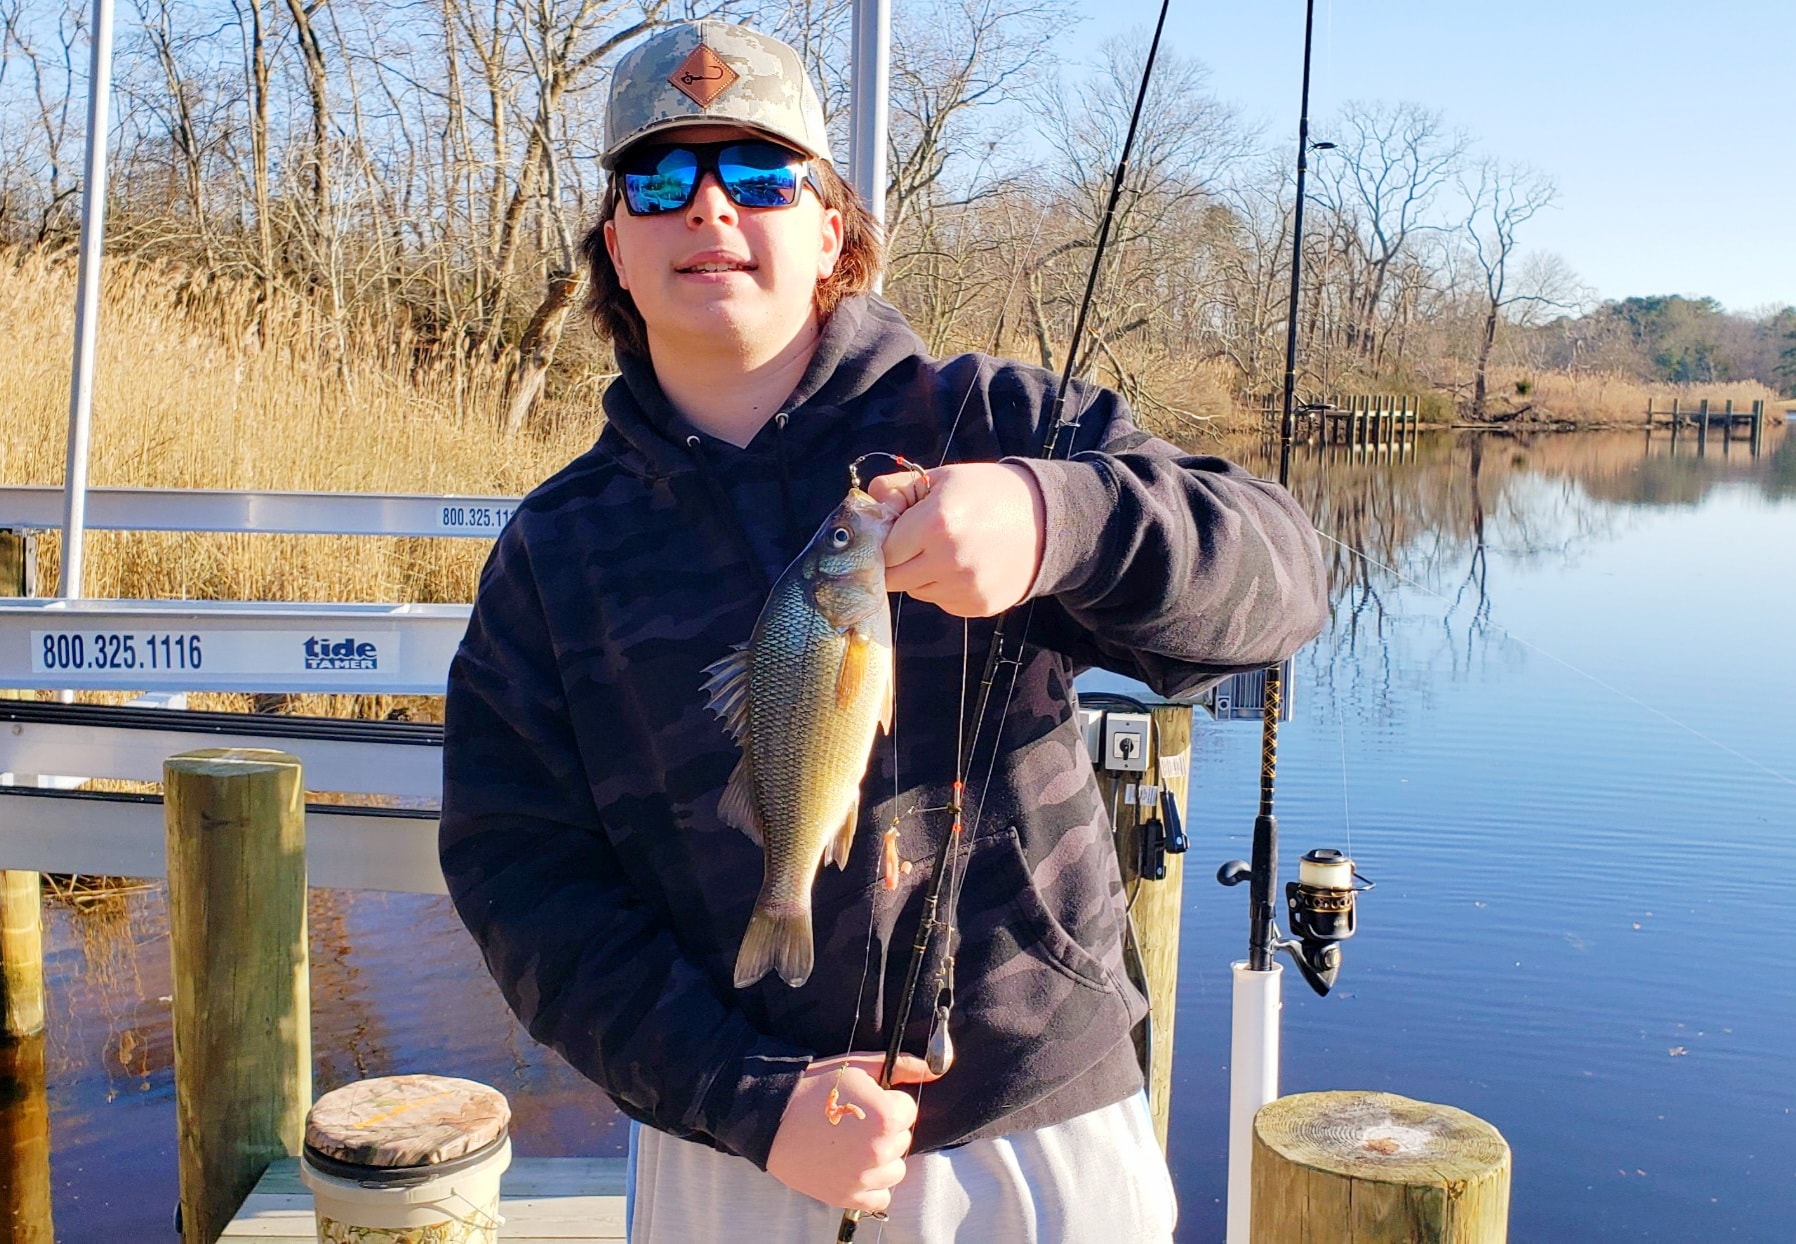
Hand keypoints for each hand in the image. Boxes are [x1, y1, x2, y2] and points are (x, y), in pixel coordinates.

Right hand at [764, 1053, 937, 1212]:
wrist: (771, 1116)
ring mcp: (863, 1178)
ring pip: (896, 1169)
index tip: (865, 1101)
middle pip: (902, 1139)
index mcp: (886, 1117)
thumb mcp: (858, 1066)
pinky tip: (854, 1167)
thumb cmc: (814, 1087)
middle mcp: (879, 1151)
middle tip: (855, 1119)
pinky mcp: (847, 1196)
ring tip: (853, 1143)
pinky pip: (880, 1197)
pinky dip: (872, 1185)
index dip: (888, 1101)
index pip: (909, 1110)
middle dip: (885, 1129)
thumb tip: (937, 1069)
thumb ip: (903, 1066)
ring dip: (881, 1158)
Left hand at [869, 463, 1045, 616]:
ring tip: (946, 550)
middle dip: (897, 562)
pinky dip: (943, 587)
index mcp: (936, 522)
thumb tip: (868, 503)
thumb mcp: (942, 479)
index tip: (895, 532)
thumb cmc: (988, 493)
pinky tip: (965, 565)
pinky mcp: (978, 606)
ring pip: (916, 591)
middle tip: (914, 544)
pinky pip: (941, 601)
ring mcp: (965, 588)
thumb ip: (898, 490)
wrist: (1046, 520)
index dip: (884, 541)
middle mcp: (948, 560)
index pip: (882, 550)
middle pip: (893, 578)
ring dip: (920, 575)